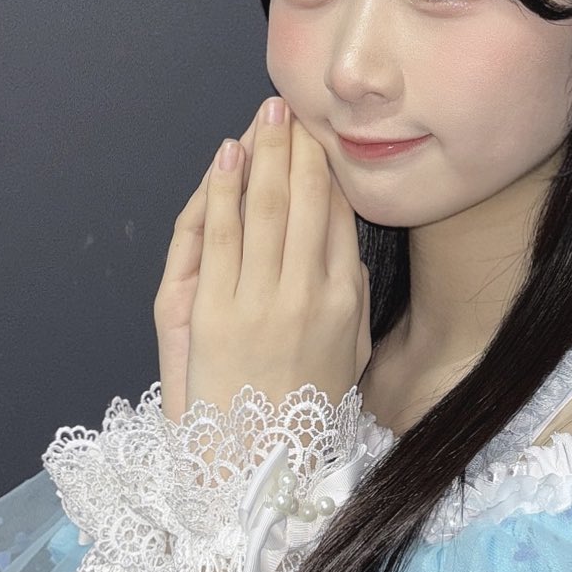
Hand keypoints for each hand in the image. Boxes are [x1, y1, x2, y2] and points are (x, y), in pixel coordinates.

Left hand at [157, 96, 371, 420]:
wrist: (261, 464)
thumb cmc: (305, 413)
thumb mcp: (352, 355)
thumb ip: (356, 301)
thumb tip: (351, 254)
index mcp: (345, 301)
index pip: (340, 216)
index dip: (330, 170)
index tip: (323, 135)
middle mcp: (308, 293)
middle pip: (306, 202)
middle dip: (299, 148)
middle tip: (293, 106)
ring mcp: (261, 301)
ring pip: (266, 208)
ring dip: (265, 154)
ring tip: (265, 114)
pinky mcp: (215, 312)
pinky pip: (222, 236)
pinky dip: (225, 190)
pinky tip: (229, 154)